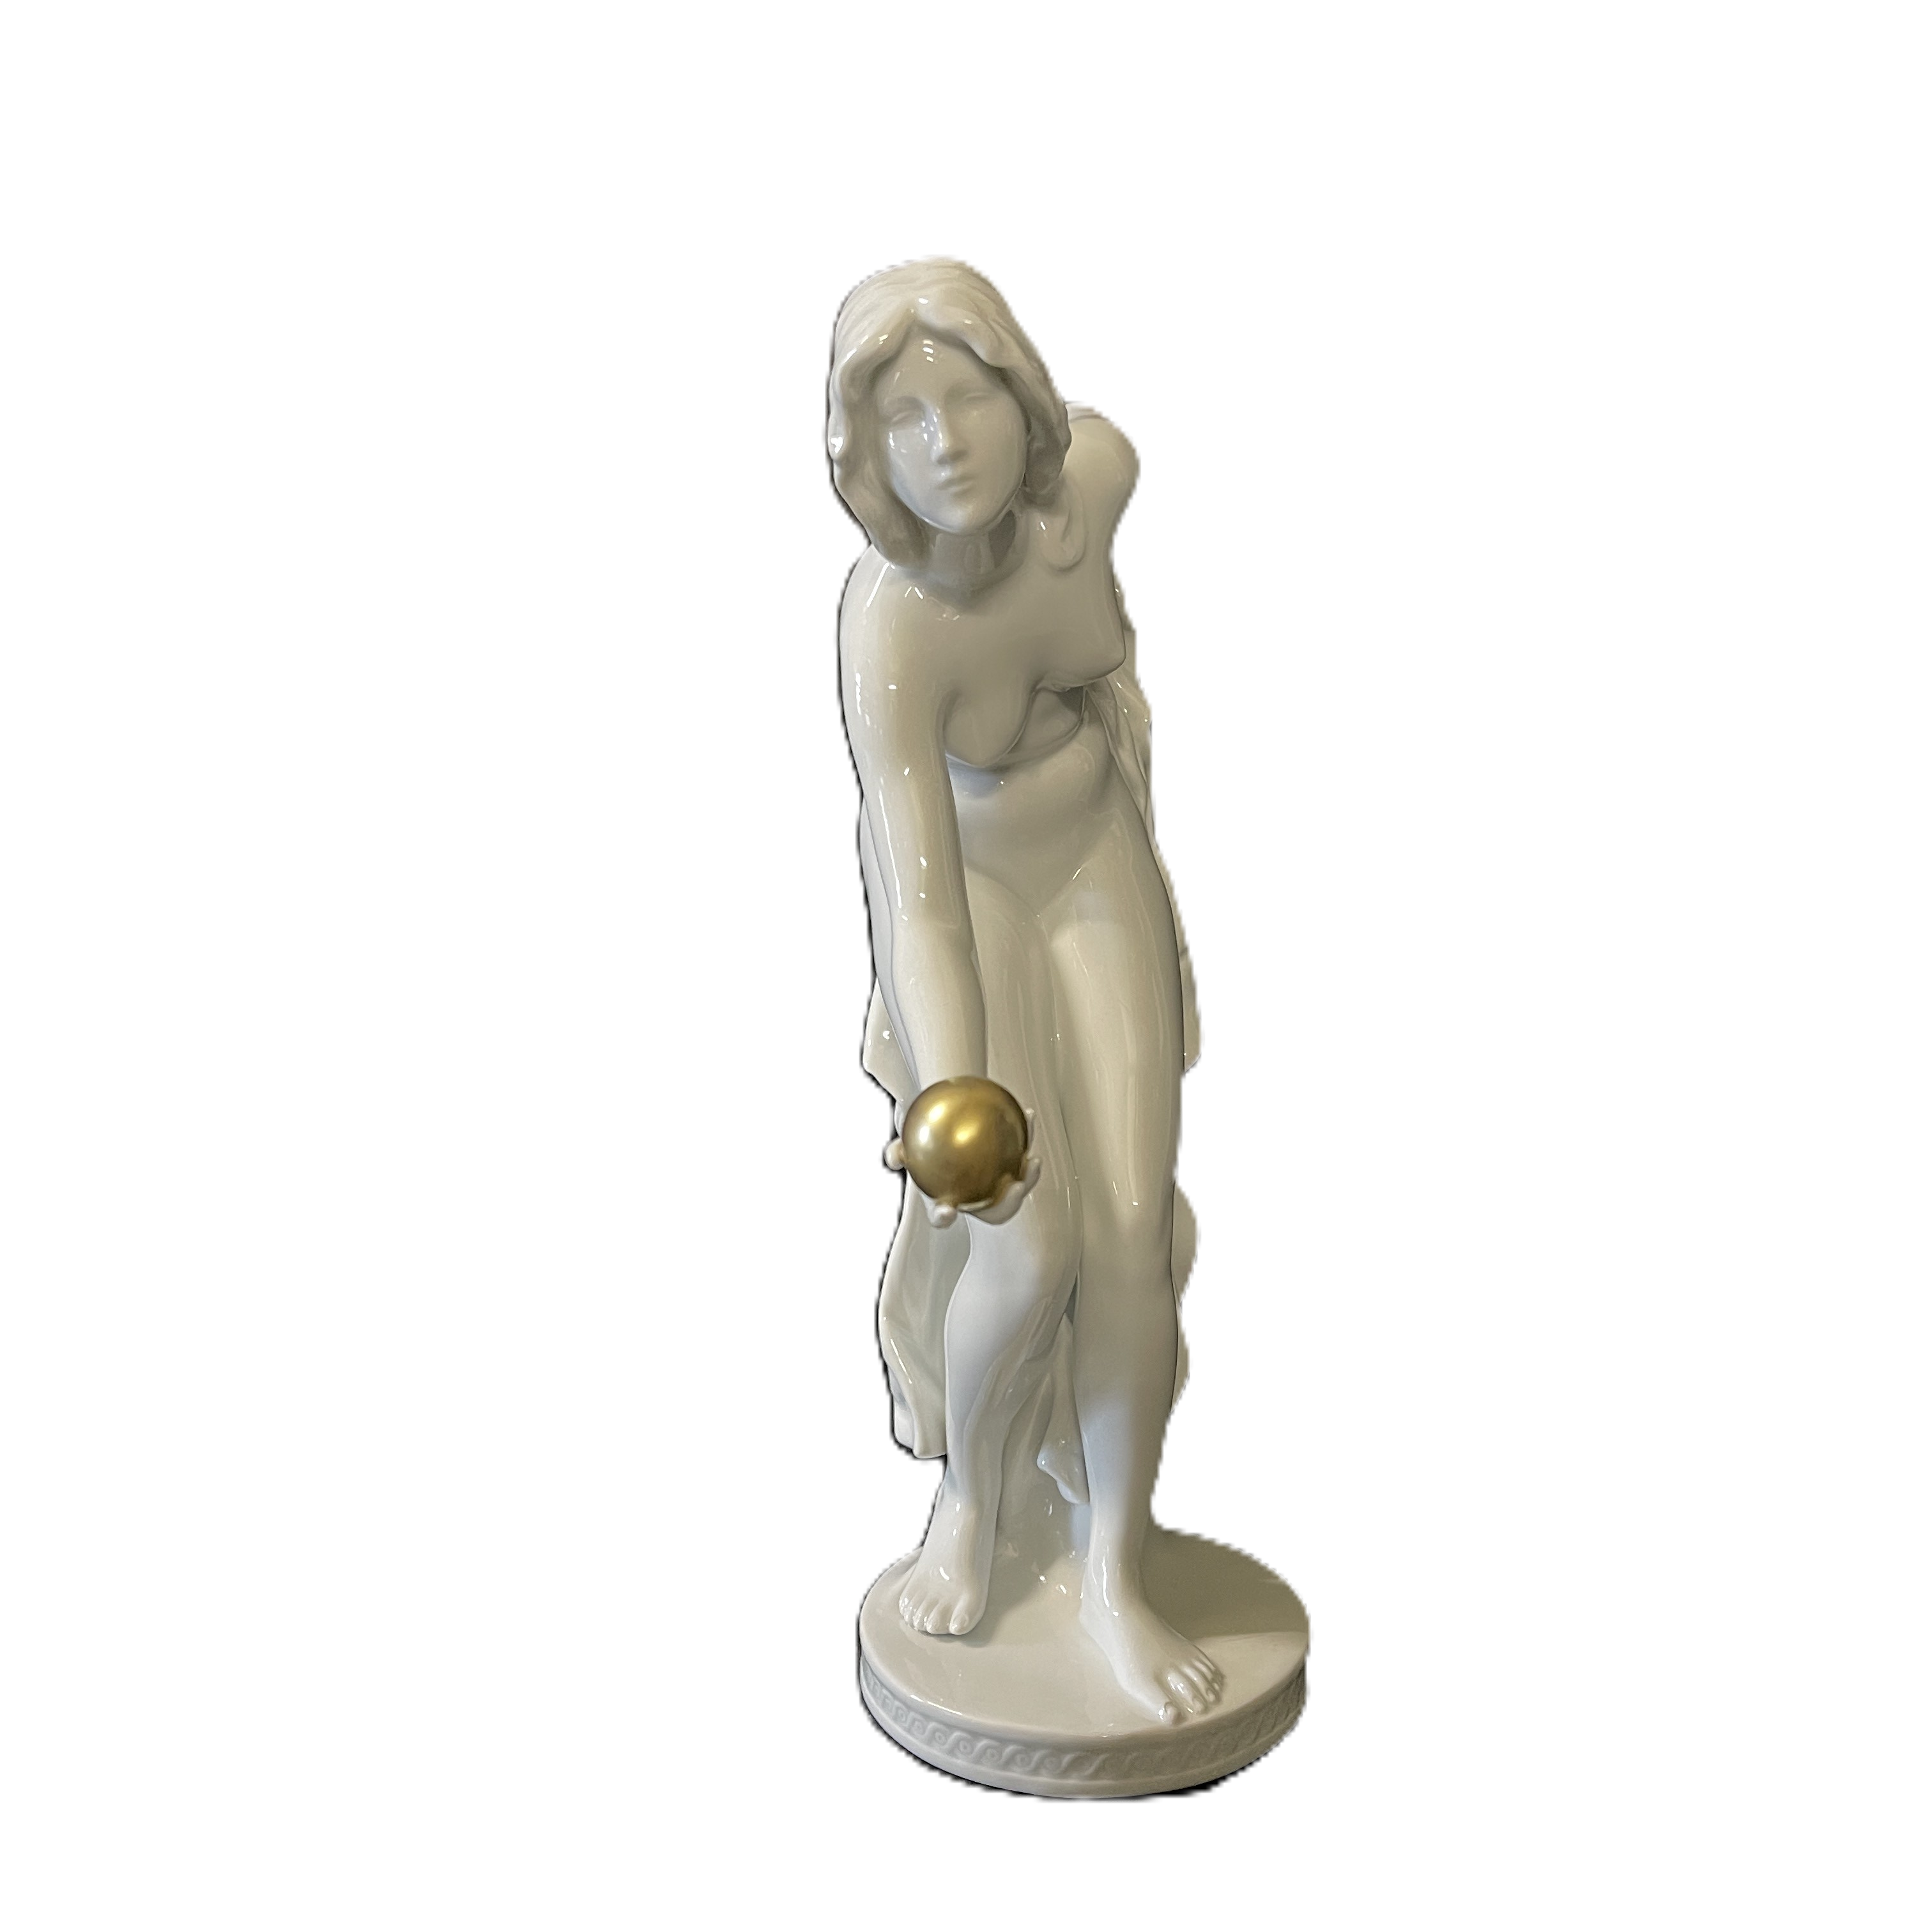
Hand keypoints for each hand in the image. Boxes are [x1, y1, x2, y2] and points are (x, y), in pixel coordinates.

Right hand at [885, 1108, 1041, 1228]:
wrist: (946, 1127)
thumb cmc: (925, 1143)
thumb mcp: (906, 1147)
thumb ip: (897, 1153)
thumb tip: (892, 1159)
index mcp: (948, 1201)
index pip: (943, 1215)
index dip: (944, 1217)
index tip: (947, 1211)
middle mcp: (976, 1199)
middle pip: (996, 1210)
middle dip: (1008, 1205)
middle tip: (1015, 1188)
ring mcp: (999, 1186)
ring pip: (1019, 1185)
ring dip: (1030, 1177)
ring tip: (1033, 1160)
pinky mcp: (1015, 1165)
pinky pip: (1023, 1152)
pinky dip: (1028, 1134)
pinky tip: (1030, 1114)